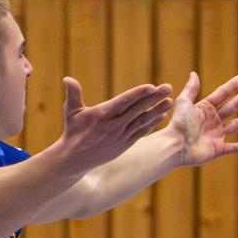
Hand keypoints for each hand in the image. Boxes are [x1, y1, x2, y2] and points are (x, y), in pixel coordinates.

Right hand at [54, 77, 172, 175]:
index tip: (151, 87)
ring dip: (157, 111)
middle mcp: (113, 126)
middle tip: (168, 87)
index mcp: (102, 115)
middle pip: (137, 109)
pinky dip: (151, 124)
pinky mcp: (124, 144)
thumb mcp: (71, 112)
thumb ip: (73, 94)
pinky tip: (161, 116)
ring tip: (170, 101)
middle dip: (154, 98)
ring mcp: (120, 136)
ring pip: (142, 121)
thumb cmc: (72, 132)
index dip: (138, 94)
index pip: (123, 102)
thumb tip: (66, 78)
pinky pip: (140, 132)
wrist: (74, 160)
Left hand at [168, 72, 237, 166]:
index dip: (231, 87)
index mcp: (204, 109)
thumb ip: (190, 89)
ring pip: (236, 126)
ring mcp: (216, 136)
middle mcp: (212, 121)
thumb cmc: (178, 124)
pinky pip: (236, 148)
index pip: (221, 95)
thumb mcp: (184, 103)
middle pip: (232, 107)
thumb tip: (194, 74)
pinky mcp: (218, 149)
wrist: (175, 146)